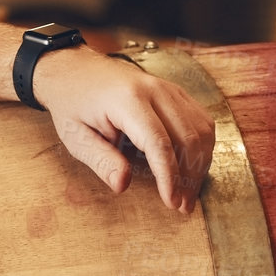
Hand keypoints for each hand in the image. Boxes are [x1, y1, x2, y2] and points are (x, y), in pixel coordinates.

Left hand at [32, 46, 213, 212]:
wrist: (75, 69)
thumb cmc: (73, 103)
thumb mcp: (75, 136)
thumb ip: (101, 161)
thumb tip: (123, 184)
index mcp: (127, 100)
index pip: (159, 142)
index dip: (169, 176)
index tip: (171, 202)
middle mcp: (154, 89)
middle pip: (187, 138)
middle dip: (188, 177)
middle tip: (182, 206)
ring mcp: (168, 88)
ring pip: (201, 130)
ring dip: (200, 165)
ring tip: (188, 193)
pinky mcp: (175, 92)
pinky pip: (201, 120)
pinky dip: (202, 147)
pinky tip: (193, 167)